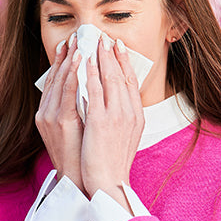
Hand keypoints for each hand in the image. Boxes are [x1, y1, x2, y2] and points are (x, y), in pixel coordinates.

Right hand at [34, 32, 83, 191]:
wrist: (79, 181)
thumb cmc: (83, 157)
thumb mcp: (78, 130)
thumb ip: (79, 110)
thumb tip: (90, 92)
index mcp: (49, 114)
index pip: (56, 81)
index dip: (63, 61)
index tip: (72, 44)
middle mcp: (46, 113)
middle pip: (56, 77)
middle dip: (67, 55)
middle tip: (77, 36)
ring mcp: (50, 117)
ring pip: (60, 81)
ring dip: (70, 59)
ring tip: (79, 42)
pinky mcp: (60, 122)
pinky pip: (67, 93)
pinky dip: (73, 75)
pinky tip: (80, 61)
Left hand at [81, 35, 143, 206]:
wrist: (108, 183)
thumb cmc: (112, 164)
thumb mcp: (124, 138)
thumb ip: (122, 119)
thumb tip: (115, 105)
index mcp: (137, 116)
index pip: (132, 82)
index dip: (125, 62)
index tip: (118, 47)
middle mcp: (129, 113)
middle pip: (122, 75)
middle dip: (112, 54)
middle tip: (105, 37)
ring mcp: (116, 116)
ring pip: (108, 78)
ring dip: (100, 57)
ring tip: (93, 41)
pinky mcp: (100, 120)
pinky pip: (94, 90)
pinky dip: (89, 73)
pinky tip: (83, 60)